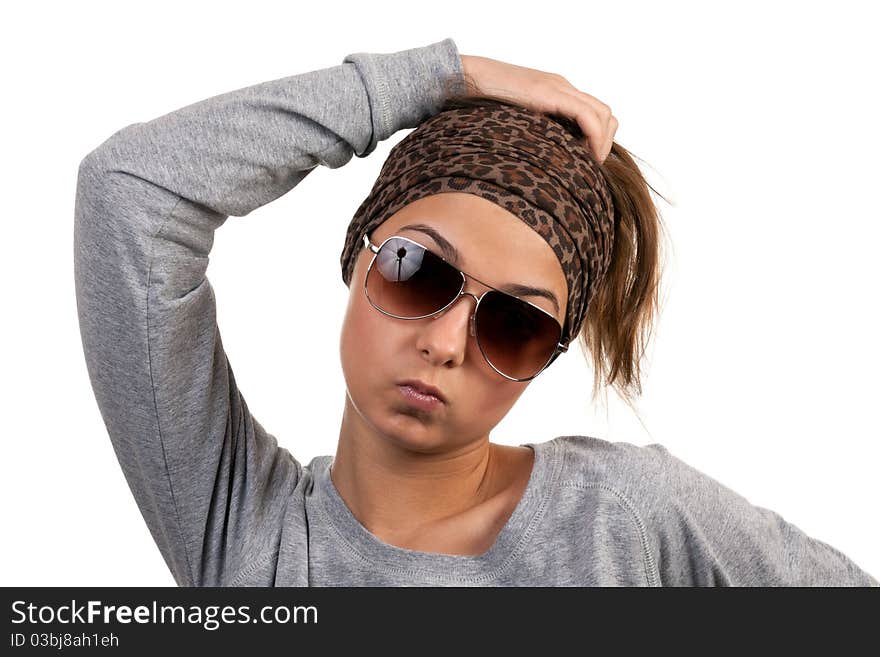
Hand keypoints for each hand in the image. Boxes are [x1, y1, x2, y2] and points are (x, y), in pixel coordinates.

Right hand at [460, 54, 617, 162]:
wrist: (470, 78)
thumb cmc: (484, 102)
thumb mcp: (516, 119)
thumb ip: (533, 130)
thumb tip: (541, 160)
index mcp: (557, 92)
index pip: (594, 114)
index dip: (598, 140)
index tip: (587, 162)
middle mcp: (563, 87)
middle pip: (604, 114)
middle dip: (605, 142)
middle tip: (592, 166)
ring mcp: (559, 88)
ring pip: (602, 114)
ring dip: (602, 142)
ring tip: (589, 162)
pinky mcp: (551, 94)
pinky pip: (587, 115)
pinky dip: (594, 136)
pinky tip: (585, 154)